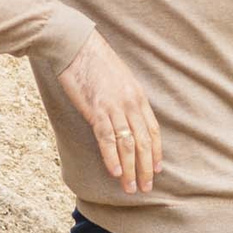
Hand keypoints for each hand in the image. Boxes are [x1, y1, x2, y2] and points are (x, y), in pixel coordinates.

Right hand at [57, 32, 160, 193]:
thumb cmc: (94, 61)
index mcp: (137, 95)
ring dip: (130, 169)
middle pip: (144, 142)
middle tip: (146, 187)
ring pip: (128, 145)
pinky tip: (114, 172)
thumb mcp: (118, 78)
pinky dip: (112, 158)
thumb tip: (126, 117)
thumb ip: (125, 98)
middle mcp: (130, 103)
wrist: (75, 45)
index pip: (153, 130)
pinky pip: (107, 138)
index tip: (157, 169)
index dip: (156, 152)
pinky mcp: (96, 109)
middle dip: (146, 167)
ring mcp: (114, 107)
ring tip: (130, 187)